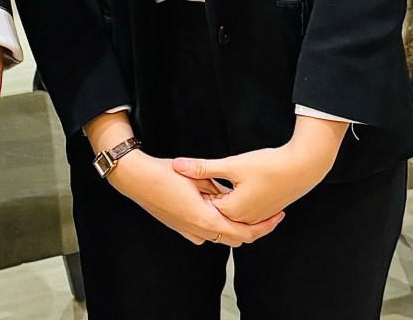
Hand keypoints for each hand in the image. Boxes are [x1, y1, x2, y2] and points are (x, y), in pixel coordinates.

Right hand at [109, 151, 283, 246]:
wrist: (136, 179)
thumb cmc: (163, 175)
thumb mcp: (196, 176)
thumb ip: (217, 189)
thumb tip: (233, 194)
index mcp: (206, 220)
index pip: (244, 233)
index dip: (264, 226)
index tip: (276, 216)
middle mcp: (199, 231)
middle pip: (236, 238)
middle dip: (252, 228)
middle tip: (266, 213)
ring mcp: (188, 231)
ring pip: (221, 236)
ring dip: (234, 225)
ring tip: (244, 208)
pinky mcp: (181, 227)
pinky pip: (207, 232)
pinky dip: (218, 224)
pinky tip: (218, 207)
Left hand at [173, 140, 336, 223]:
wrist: (301, 167)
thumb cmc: (269, 166)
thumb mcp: (231, 165)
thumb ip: (203, 167)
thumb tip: (177, 165)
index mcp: (234, 212)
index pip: (205, 206)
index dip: (196, 189)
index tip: (189, 175)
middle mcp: (246, 220)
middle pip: (218, 212)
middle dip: (207, 196)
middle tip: (198, 178)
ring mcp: (258, 217)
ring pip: (231, 213)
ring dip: (222, 200)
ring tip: (215, 181)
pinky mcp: (266, 210)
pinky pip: (245, 211)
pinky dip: (235, 201)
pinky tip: (233, 185)